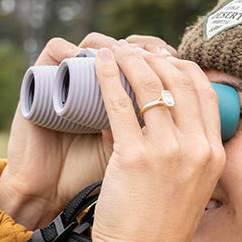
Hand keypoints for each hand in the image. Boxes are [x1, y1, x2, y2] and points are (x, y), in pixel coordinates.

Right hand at [0, 33, 176, 229]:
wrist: (51, 200)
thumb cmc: (103, 191)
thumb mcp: (140, 163)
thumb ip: (166, 141)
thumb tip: (200, 124)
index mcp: (126, 101)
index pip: (151, 63)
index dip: (170, 61)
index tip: (185, 68)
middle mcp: (99, 85)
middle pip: (127, 45)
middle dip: (147, 49)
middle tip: (161, 55)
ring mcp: (69, 81)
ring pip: (94, 41)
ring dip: (115, 43)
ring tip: (130, 54)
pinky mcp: (41, 83)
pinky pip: (56, 50)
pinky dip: (73, 49)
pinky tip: (95, 58)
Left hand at [91, 42, 224, 241]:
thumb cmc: (160, 227)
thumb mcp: (190, 187)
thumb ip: (186, 153)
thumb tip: (165, 118)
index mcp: (214, 155)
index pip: (205, 92)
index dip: (182, 67)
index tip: (162, 60)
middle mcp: (197, 149)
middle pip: (181, 80)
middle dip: (155, 57)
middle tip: (133, 51)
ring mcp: (168, 152)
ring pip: (150, 85)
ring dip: (129, 60)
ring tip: (112, 52)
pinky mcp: (135, 158)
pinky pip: (119, 103)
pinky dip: (106, 77)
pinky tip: (97, 65)